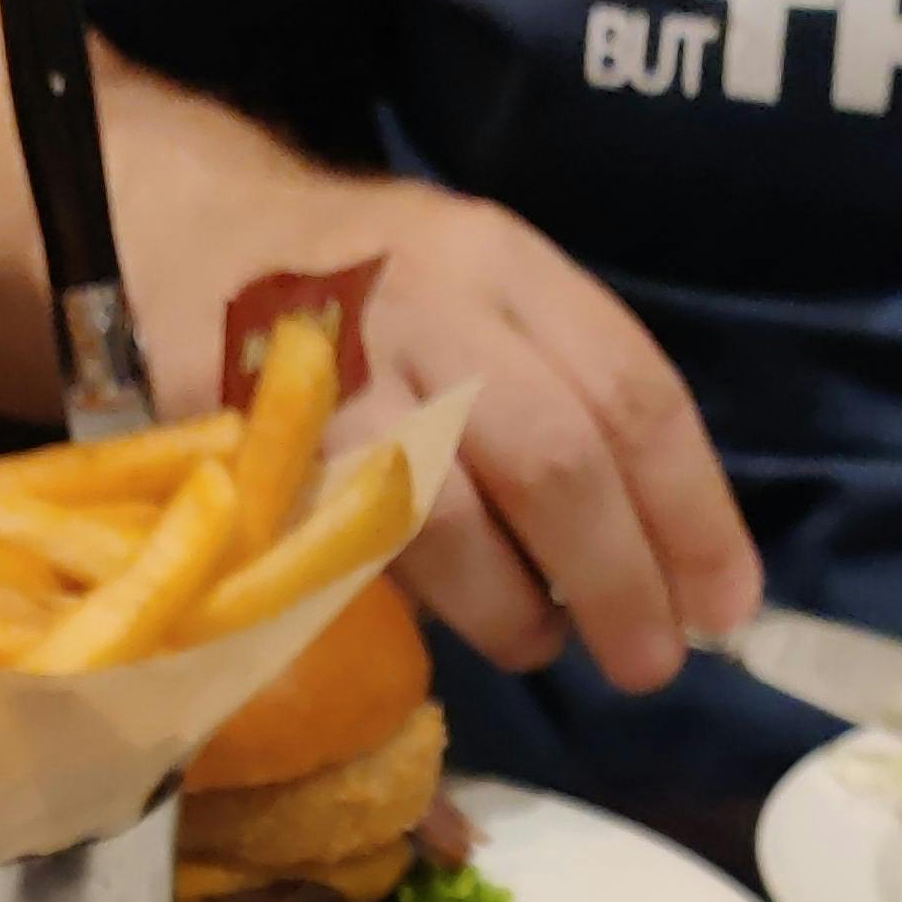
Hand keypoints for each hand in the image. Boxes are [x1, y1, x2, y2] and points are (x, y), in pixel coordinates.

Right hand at [0, 0, 758, 697]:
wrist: (174, 237)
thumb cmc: (356, 299)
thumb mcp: (474, 297)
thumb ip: (560, 396)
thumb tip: (664, 558)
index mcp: (505, 265)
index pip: (633, 393)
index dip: (695, 514)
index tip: (726, 606)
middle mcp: (432, 306)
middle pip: (559, 459)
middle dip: (621, 578)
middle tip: (650, 663)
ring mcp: (340, 379)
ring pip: (455, 517)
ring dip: (517, 609)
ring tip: (539, 645)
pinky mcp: (265, 450)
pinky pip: (356, 554)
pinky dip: (418, 611)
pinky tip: (447, 630)